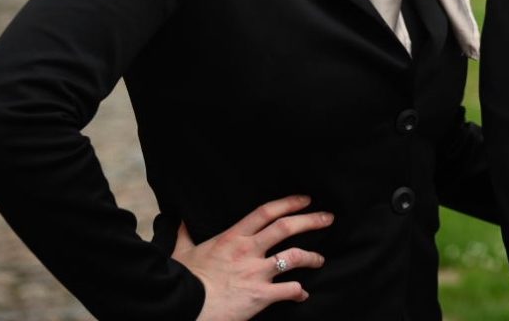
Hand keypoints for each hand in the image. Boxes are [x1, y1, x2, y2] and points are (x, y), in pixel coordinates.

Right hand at [172, 194, 333, 320]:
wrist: (182, 308)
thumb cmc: (183, 281)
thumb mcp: (182, 253)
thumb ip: (184, 235)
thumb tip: (180, 221)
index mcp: (233, 237)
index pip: (266, 212)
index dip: (289, 202)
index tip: (306, 199)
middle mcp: (248, 250)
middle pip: (287, 227)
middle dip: (312, 220)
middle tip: (328, 218)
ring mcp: (256, 272)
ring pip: (295, 257)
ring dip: (312, 257)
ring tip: (320, 259)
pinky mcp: (260, 295)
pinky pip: (289, 290)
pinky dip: (299, 292)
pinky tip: (303, 294)